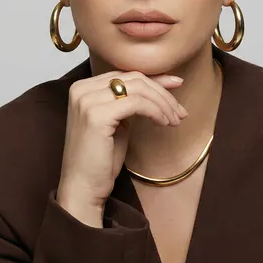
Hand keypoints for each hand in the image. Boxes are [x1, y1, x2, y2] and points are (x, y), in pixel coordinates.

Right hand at [56, 69, 187, 221]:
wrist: (82, 187)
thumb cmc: (100, 159)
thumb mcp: (119, 123)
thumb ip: (132, 102)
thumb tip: (160, 86)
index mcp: (83, 88)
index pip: (126, 74)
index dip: (155, 79)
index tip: (177, 84)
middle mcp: (82, 90)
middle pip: (134, 78)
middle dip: (163, 93)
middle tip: (180, 111)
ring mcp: (87, 101)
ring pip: (138, 89)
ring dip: (163, 104)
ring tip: (175, 120)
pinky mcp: (96, 115)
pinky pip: (137, 103)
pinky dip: (156, 111)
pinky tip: (163, 123)